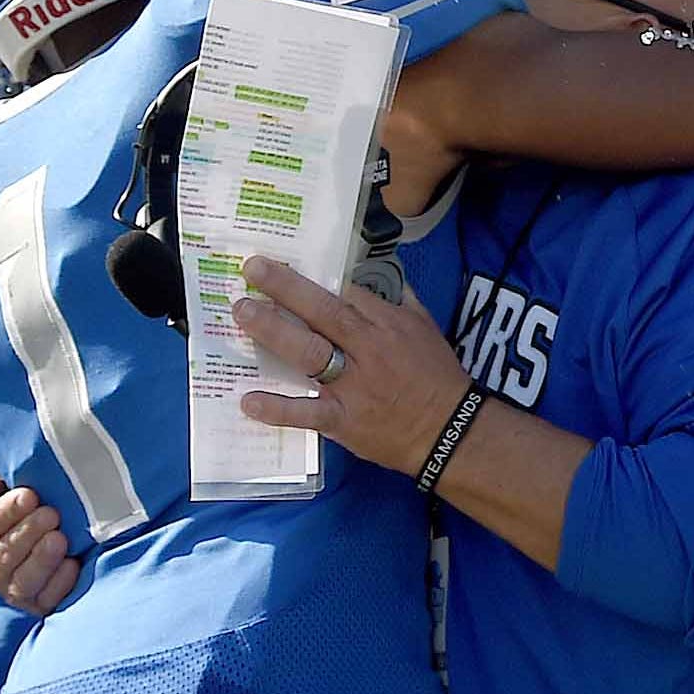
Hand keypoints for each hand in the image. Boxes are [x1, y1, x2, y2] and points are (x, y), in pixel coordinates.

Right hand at [0, 475, 81, 617]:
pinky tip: (72, 564)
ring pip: (22, 580)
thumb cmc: (43, 520)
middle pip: (4, 556)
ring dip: (40, 558)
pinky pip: (47, 599)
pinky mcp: (44, 608)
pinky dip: (59, 582)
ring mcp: (20, 593)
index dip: (5, 512)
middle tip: (50, 513)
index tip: (28, 495)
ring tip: (59, 538)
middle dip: (27, 532)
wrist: (80, 553)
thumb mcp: (20, 503)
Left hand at [235, 255, 470, 475]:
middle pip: (322, 312)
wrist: (450, 430)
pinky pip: (307, 413)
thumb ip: (399, 300)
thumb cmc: (437, 376)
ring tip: (243, 313)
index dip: (313, 276)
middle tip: (251, 270)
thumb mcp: (426, 328)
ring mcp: (353, 386)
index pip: (347, 292)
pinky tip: (249, 400)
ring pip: (309, 353)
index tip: (282, 264)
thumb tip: (375, 277)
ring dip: (273, 331)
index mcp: (388, 325)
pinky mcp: (343, 420)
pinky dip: (278, 408)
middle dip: (285, 288)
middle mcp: (367, 350)